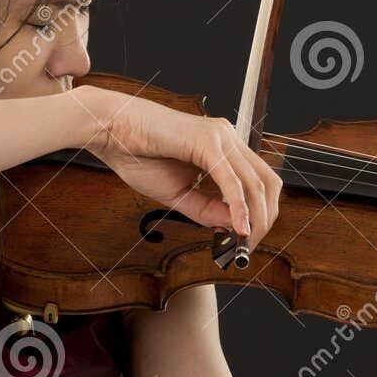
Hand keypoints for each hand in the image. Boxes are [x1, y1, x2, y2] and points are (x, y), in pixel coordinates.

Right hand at [74, 86, 281, 241]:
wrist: (109, 130)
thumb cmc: (137, 155)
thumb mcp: (178, 194)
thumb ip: (208, 210)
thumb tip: (235, 226)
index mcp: (223, 147)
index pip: (259, 182)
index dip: (261, 213)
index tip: (248, 240)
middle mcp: (227, 138)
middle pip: (267, 183)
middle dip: (265, 219)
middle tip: (249, 246)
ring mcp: (220, 137)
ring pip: (255, 183)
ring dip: (255, 218)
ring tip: (243, 242)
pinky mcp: (207, 141)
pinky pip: (231, 180)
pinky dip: (238, 207)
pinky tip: (237, 227)